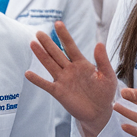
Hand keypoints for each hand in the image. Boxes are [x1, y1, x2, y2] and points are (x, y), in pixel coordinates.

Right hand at [25, 20, 118, 136]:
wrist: (100, 113)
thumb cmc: (105, 94)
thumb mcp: (108, 76)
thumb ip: (103, 60)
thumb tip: (99, 43)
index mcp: (82, 63)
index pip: (70, 46)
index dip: (64, 35)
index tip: (58, 23)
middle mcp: (70, 69)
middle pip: (56, 53)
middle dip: (48, 43)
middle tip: (39, 32)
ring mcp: (63, 80)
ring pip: (50, 65)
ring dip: (41, 55)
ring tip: (32, 44)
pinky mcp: (59, 92)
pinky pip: (46, 84)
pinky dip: (37, 80)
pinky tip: (28, 73)